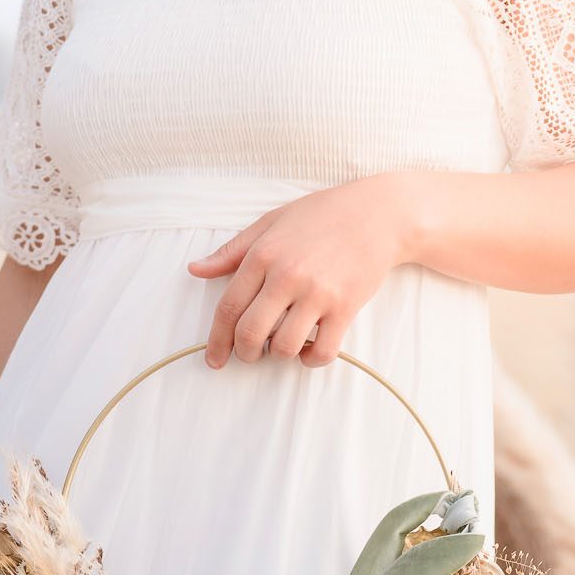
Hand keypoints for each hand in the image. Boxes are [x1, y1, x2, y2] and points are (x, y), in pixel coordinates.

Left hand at [187, 175, 414, 367]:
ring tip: (283, 344)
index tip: (214, 358)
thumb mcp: (271, 223)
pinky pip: (323, 351)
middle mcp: (287, 276)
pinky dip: (311, 360)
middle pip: (250, 333)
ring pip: (283, 347)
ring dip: (278, 355)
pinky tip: (310, 350)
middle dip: (244, 353)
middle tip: (249, 354)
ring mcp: (318, 294)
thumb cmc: (322, 215)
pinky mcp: (346, 307)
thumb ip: (232, 251)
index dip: (216, 340)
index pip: (228, 308)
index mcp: (263, 255)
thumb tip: (196, 270)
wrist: (378, 214)